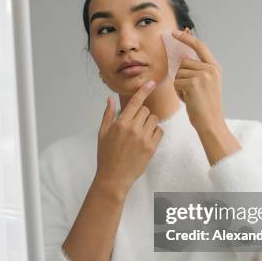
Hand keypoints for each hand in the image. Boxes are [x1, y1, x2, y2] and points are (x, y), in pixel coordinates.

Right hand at [95, 81, 163, 197]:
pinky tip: (146, 140)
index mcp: (120, 123)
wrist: (114, 177)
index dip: (144, 90)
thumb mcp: (102, 133)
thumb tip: (109, 99)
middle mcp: (133, 128)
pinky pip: (159, 131)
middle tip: (135, 126)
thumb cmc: (106, 156)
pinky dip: (155, 133)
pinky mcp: (151, 147)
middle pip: (146, 110)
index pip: (135, 102)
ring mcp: (143, 138)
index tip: (152, 83)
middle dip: (142, 115)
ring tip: (140, 134)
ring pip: (154, 120)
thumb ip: (108, 115)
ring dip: (149, 123)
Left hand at [172, 29, 240, 164]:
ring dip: (179, 86)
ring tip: (191, 97)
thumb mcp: (207, 84)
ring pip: (178, 73)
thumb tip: (180, 57)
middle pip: (183, 62)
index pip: (199, 46)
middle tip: (192, 92)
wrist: (211, 123)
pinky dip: (178, 93)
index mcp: (215, 67)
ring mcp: (203, 75)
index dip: (187, 38)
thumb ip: (197, 70)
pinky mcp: (193, 83)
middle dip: (182, 77)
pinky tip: (189, 101)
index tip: (175, 32)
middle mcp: (210, 68)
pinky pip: (176, 83)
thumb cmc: (206, 107)